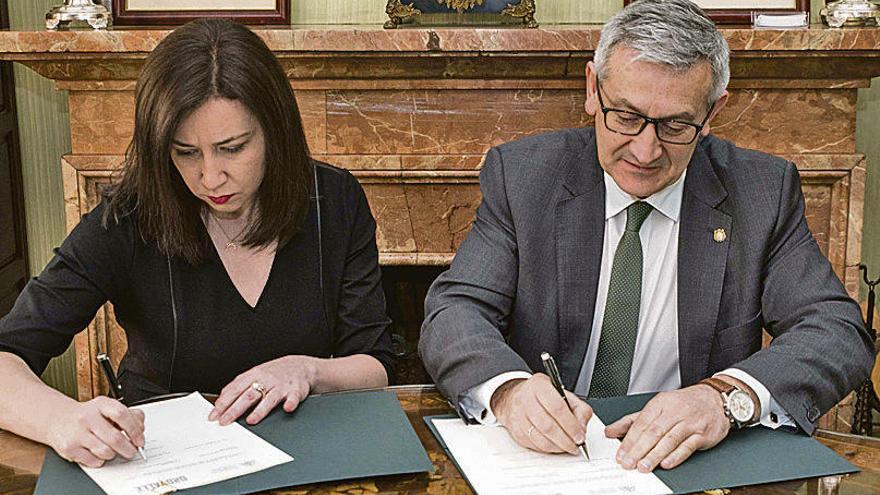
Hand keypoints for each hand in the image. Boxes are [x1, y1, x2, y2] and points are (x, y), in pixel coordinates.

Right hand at [47, 396, 144, 467]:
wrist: (58, 418)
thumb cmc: (89, 415)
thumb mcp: (108, 408)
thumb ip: (128, 415)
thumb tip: (140, 429)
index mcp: (101, 404)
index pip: (122, 415)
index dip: (135, 429)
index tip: (140, 440)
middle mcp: (88, 417)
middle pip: (115, 438)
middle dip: (128, 449)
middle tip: (132, 451)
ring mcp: (77, 433)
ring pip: (105, 452)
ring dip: (113, 454)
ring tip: (112, 450)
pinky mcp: (69, 448)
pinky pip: (93, 461)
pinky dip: (100, 460)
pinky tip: (98, 453)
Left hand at [209, 355, 317, 425]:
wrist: (301, 366)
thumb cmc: (274, 373)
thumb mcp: (255, 375)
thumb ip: (239, 386)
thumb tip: (221, 400)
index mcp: (254, 375)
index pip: (235, 389)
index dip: (224, 402)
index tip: (214, 415)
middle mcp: (266, 380)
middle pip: (249, 395)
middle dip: (235, 410)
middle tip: (225, 422)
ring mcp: (281, 385)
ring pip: (269, 398)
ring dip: (260, 410)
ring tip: (251, 420)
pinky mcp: (296, 390)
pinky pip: (293, 397)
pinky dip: (290, 403)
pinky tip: (287, 409)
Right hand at [491, 374, 591, 454]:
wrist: (516, 397)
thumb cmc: (542, 396)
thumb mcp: (564, 394)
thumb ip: (579, 409)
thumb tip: (581, 429)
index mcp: (540, 386)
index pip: (557, 407)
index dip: (571, 425)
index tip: (579, 436)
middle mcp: (526, 399)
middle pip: (548, 426)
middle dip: (565, 440)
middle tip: (575, 446)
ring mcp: (518, 416)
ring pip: (540, 439)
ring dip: (557, 447)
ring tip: (567, 447)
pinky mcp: (515, 430)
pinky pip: (533, 445)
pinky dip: (547, 449)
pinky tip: (554, 446)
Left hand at [605, 384, 728, 471]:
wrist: (715, 399)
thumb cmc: (684, 404)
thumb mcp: (657, 406)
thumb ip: (633, 420)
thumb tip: (610, 431)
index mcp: (660, 404)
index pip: (641, 423)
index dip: (629, 440)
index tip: (620, 454)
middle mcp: (674, 412)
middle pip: (653, 432)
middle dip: (638, 450)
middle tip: (628, 463)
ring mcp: (689, 422)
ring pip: (669, 440)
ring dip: (655, 455)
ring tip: (643, 466)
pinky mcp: (702, 434)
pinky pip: (688, 446)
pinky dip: (677, 456)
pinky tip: (666, 463)